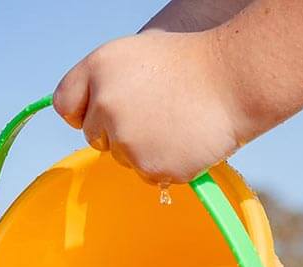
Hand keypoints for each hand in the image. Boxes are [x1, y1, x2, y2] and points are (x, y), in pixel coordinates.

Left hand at [53, 30, 247, 184]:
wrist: (237, 78)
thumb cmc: (192, 64)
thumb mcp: (136, 55)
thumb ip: (103, 83)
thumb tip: (83, 113)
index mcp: (98, 68)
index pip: (65, 104)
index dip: (84, 109)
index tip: (106, 107)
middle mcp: (105, 104)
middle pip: (94, 136)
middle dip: (118, 129)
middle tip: (157, 109)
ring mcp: (125, 140)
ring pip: (121, 158)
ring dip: (143, 147)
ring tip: (175, 121)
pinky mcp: (148, 166)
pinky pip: (146, 174)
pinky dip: (164, 163)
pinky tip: (184, 138)